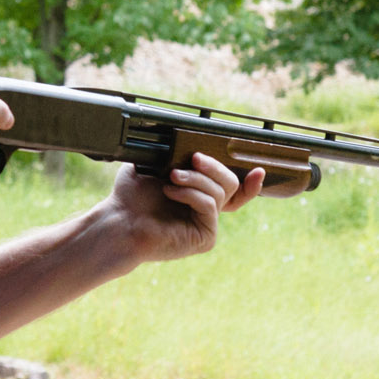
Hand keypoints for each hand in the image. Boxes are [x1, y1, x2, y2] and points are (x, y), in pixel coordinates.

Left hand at [98, 152, 265, 264]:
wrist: (119, 221)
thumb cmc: (131, 196)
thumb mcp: (153, 164)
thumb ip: (175, 154)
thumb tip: (192, 141)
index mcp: (198, 195)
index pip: (233, 191)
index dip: (250, 183)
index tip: (258, 169)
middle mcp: (205, 211)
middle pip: (231, 183)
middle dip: (214, 166)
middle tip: (194, 158)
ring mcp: (206, 225)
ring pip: (220, 192)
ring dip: (196, 179)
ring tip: (173, 176)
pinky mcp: (204, 237)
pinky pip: (210, 206)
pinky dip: (191, 194)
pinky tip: (171, 191)